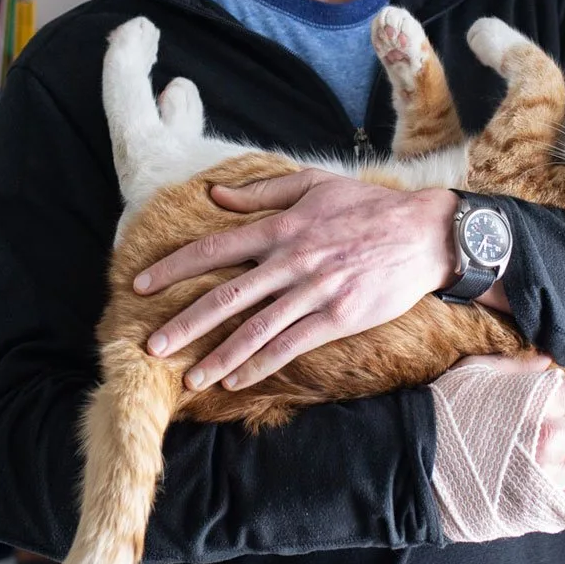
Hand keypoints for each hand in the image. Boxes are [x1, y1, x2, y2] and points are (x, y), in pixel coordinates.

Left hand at [132, 170, 458, 390]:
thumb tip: (215, 194)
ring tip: (190, 378)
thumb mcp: (313, 183)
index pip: (214, 248)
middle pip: (226, 296)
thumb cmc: (366, 205)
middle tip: (151, 347)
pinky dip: (261, 364)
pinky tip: (236, 379)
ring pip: (256, 329)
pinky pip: (292, 345)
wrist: (424, 233)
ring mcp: (315, 291)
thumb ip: (262, 192)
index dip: (173, 268)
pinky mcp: (339, 317)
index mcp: (281, 226)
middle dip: (184, 324)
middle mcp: (291, 260)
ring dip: (218, 356)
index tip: (140, 286)